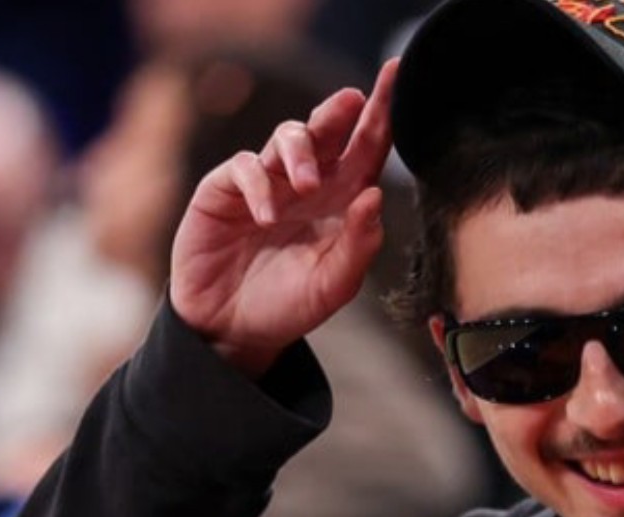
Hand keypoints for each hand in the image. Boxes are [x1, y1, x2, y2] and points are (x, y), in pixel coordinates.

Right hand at [170, 58, 397, 377]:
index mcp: (341, 200)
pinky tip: (265, 218)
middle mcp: (306, 184)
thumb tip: (375, 195)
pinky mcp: (226, 191)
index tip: (397, 78)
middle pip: (327, 130)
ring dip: (300, 152)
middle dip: (340, 110)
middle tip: (354, 101)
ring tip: (307, 186)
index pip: (366, 150)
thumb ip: (358, 246)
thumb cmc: (288, 307)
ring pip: (288, 137)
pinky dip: (258, 186)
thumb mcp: (333, 286)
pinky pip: (245, 168)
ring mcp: (266, 183)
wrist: (233, 331)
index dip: (382, 115)